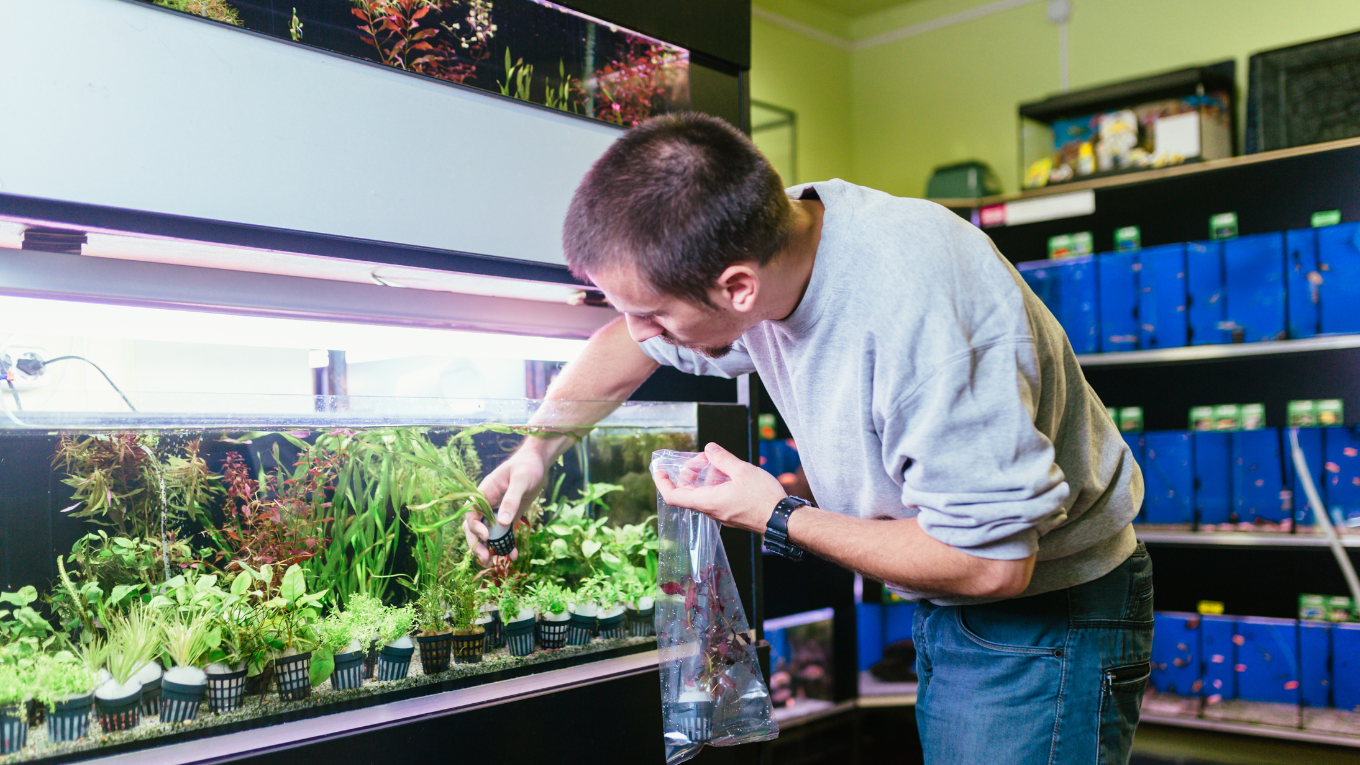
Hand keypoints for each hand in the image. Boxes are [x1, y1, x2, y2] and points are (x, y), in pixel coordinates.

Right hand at [463, 445, 548, 564]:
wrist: (538, 464)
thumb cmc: (527, 466)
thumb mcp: (521, 480)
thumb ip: (511, 500)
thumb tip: (502, 523)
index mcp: (483, 493)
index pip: (471, 514)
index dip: (475, 527)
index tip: (487, 536)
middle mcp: (486, 505)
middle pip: (474, 528)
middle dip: (477, 545)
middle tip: (485, 560)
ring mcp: (496, 512)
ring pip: (487, 535)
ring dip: (489, 549)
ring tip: (494, 564)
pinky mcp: (507, 517)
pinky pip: (503, 535)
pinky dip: (506, 546)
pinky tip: (513, 556)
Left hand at [652, 442, 787, 532]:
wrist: (782, 520)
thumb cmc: (764, 498)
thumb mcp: (742, 471)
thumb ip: (722, 458)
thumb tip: (709, 449)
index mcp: (708, 502)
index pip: (674, 496)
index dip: (662, 483)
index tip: (659, 470)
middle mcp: (711, 511)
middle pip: (688, 492)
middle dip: (690, 473)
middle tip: (704, 458)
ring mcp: (721, 514)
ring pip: (702, 495)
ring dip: (704, 477)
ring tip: (717, 462)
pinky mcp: (731, 514)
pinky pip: (714, 498)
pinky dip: (715, 484)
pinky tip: (728, 473)